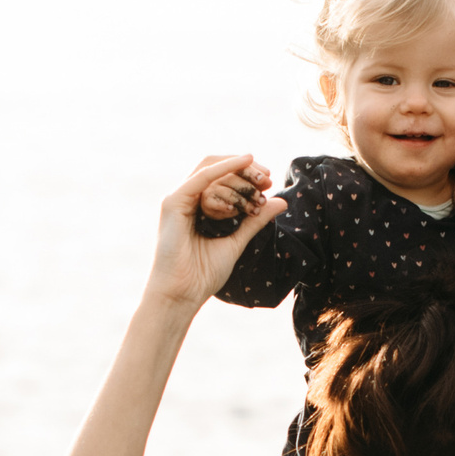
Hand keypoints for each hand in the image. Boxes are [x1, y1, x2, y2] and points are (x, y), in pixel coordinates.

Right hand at [147, 155, 286, 308]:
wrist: (181, 293)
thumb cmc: (203, 274)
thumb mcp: (236, 242)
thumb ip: (255, 220)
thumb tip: (281, 201)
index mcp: (197, 207)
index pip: (221, 179)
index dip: (246, 175)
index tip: (270, 182)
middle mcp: (186, 199)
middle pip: (216, 168)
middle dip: (245, 169)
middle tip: (268, 178)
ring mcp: (178, 199)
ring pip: (211, 168)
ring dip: (239, 169)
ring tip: (262, 177)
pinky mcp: (173, 203)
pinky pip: (202, 178)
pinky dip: (224, 168)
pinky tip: (245, 162)